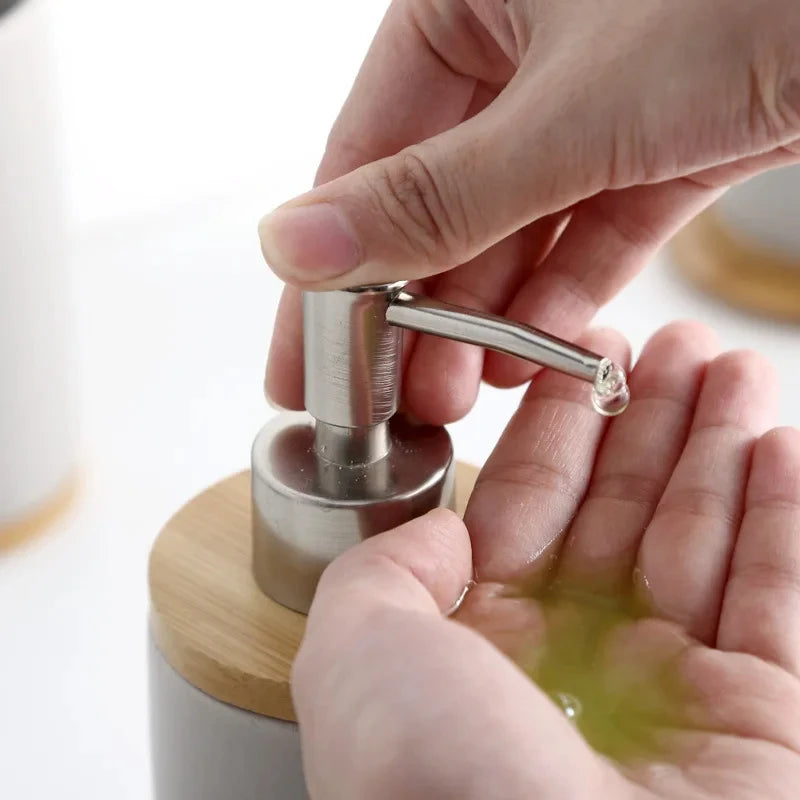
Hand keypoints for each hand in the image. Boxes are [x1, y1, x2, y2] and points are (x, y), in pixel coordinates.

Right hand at [260, 0, 799, 423]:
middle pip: (437, 204)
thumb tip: (296, 245)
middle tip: (397, 400)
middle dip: (419, 313)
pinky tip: (540, 354)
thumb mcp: (570, 112)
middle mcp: (517, 42)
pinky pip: (593, 228)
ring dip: (490, 317)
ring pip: (515, 227)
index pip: (362, 158)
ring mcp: (591, 96)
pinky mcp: (662, 136)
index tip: (306, 365)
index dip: (330, 274)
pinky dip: (568, 294)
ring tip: (462, 395)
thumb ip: (435, 194)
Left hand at [292, 322, 799, 798]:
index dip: (562, 425)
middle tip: (677, 344)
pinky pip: (781, 599)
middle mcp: (579, 665)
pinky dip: (783, 517)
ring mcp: (677, 696)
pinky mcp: (764, 728)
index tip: (589, 356)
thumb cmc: (437, 797)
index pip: (531, 504)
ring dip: (721, 446)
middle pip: (623, 507)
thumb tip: (445, 532)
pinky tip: (779, 445)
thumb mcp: (355, 653)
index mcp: (485, 646)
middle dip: (651, 420)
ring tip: (733, 367)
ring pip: (705, 537)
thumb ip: (384, 573)